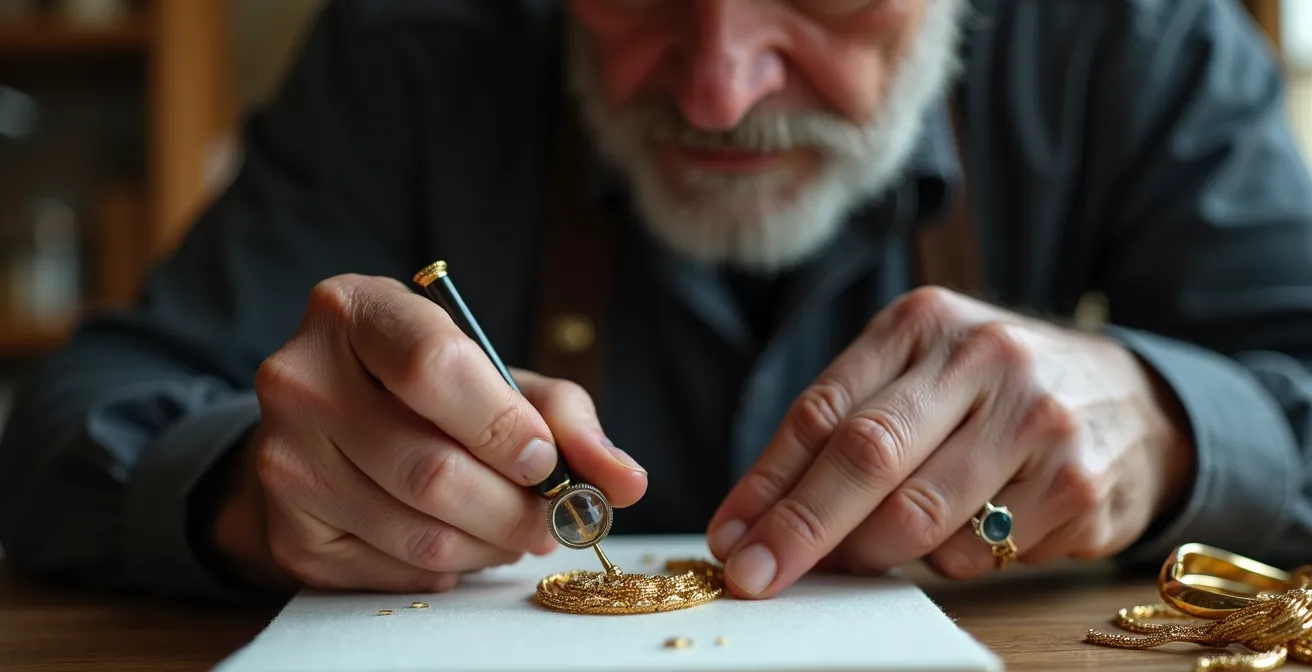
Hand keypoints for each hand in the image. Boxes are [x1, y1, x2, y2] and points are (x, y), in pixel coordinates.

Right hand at [206, 274, 648, 593]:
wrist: (328, 428)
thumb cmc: (425, 390)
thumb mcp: (493, 375)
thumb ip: (565, 415)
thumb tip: (625, 482)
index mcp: (352, 311)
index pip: (431, 365)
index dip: (504, 424)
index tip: (545, 459)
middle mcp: (300, 379)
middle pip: (431, 467)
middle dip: (517, 509)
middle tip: (555, 519)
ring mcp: (283, 459)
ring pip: (419, 530)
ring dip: (493, 544)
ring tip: (517, 530)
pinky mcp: (288, 531)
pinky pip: (396, 569)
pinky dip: (451, 566)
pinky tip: (461, 540)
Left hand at [705, 287, 1194, 597]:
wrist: (1130, 400)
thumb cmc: (992, 393)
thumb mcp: (920, 374)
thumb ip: (845, 426)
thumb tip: (757, 519)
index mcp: (924, 323)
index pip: (823, 410)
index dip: (767, 482)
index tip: (731, 537)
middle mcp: (985, 359)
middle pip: (866, 457)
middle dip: (799, 529)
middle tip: (756, 577)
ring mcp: (1039, 422)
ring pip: (917, 519)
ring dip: (874, 554)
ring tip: (868, 553)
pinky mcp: (1080, 486)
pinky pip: (979, 553)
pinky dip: (948, 560)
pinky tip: (962, 532)